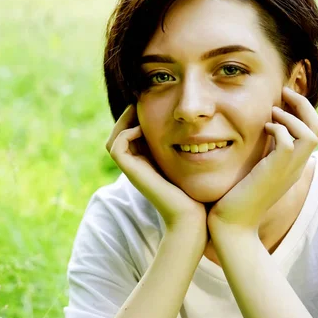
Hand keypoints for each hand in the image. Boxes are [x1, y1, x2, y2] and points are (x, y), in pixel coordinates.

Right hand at [106, 104, 208, 234]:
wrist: (192, 217)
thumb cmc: (197, 193)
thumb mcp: (193, 163)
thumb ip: (189, 147)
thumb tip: (203, 126)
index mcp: (148, 162)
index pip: (132, 133)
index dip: (137, 117)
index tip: (154, 102)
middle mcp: (137, 166)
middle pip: (120, 133)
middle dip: (129, 115)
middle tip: (142, 100)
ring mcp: (133, 170)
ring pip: (115, 138)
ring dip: (125, 120)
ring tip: (140, 109)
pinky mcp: (132, 173)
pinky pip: (117, 146)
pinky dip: (126, 133)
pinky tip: (144, 128)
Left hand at [207, 87, 317, 233]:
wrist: (231, 225)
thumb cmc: (235, 199)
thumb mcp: (253, 170)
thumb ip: (261, 151)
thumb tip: (258, 130)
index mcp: (292, 166)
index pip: (312, 132)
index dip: (302, 112)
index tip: (283, 99)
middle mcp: (296, 167)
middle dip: (304, 105)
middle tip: (284, 92)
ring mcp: (288, 170)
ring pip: (311, 132)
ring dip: (292, 115)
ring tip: (273, 111)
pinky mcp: (275, 172)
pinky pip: (288, 141)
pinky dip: (278, 129)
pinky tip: (263, 128)